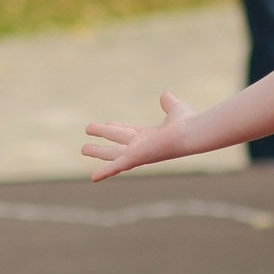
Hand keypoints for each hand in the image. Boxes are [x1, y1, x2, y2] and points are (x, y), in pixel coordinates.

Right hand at [82, 92, 198, 180]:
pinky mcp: (135, 158)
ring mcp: (137, 153)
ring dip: (98, 151)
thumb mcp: (174, 109)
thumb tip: (165, 95)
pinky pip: (116, 166)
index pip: (128, 131)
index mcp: (149, 135)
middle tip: (88, 130)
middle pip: (117, 142)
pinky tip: (93, 178)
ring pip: (113, 153)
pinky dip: (105, 172)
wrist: (191, 133)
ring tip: (82, 149)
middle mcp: (141, 146)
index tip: (106, 123)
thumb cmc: (187, 123)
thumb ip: (168, 103)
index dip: (116, 127)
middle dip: (102, 137)